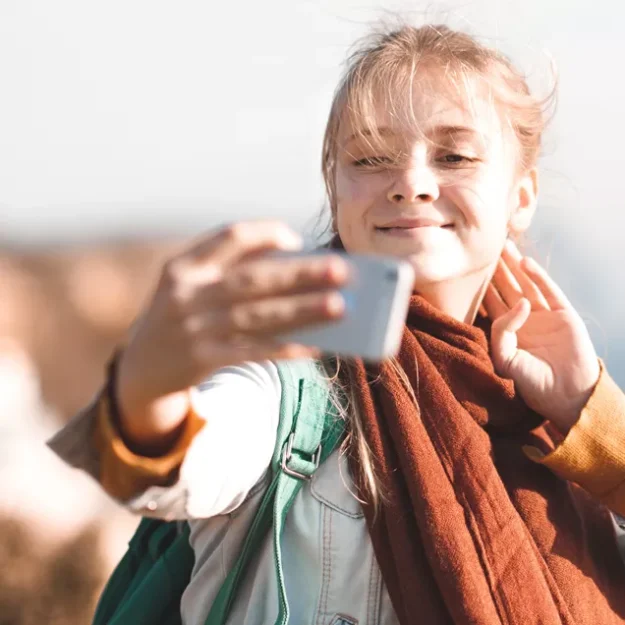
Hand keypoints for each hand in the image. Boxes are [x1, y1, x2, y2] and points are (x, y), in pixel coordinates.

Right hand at [117, 221, 348, 447]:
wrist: (139, 369)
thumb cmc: (180, 316)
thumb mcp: (190, 285)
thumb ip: (231, 268)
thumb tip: (296, 262)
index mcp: (184, 265)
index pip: (229, 237)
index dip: (266, 235)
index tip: (297, 241)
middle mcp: (187, 294)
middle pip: (253, 280)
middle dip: (300, 275)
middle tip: (341, 271)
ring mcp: (194, 328)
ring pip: (258, 317)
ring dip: (302, 311)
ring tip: (339, 307)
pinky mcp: (203, 359)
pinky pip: (254, 352)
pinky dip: (286, 348)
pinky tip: (316, 346)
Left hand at [482, 240, 599, 433]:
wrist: (565, 396)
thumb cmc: (530, 383)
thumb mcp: (505, 358)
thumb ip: (502, 331)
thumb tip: (521, 303)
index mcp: (507, 332)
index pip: (490, 302)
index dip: (481, 285)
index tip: (468, 267)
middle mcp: (524, 320)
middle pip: (506, 288)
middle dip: (496, 269)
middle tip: (484, 246)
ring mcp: (544, 316)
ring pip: (526, 284)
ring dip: (515, 265)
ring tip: (503, 245)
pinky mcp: (563, 314)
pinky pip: (549, 291)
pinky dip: (538, 276)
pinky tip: (525, 263)